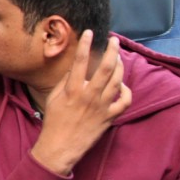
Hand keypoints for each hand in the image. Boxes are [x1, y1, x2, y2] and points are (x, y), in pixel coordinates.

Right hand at [32, 31, 130, 174]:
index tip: (90, 33)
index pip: (81, 62)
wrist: (60, 146)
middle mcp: (89, 96)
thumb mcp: (53, 99)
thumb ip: (64, 82)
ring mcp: (102, 107)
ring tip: (119, 58)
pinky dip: (127, 91)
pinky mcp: (110, 117)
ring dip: (120, 67)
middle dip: (112, 51)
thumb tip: (75, 70)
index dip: (86, 45)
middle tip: (114, 40)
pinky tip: (122, 86)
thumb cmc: (53, 122)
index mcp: (73, 90)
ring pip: (118, 81)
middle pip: (106, 68)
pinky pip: (125, 101)